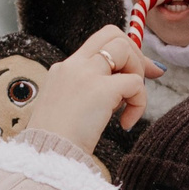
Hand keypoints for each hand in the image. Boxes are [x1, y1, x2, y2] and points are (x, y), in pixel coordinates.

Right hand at [33, 26, 161, 150]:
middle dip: (134, 53)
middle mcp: (73, 65)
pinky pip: (135, 82)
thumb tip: (125, 88)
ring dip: (137, 73)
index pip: (98, 43)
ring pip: (125, 48)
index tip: (137, 72)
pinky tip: (125, 124)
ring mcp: (86, 74)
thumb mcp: (70, 109)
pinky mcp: (101, 90)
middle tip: (142, 81)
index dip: (122, 52)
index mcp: (64, 69)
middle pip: (112, 32)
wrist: (46, 156)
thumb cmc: (57, 143)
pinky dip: (140, 103)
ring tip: (128, 103)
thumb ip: (91, 94)